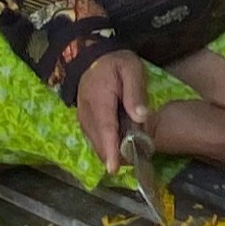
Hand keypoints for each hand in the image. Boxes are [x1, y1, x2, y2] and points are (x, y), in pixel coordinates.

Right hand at [76, 50, 151, 176]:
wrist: (92, 57)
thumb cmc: (115, 63)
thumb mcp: (131, 69)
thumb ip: (135, 92)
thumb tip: (141, 117)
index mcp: (99, 100)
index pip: (105, 129)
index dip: (110, 150)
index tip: (114, 168)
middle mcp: (87, 112)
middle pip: (99, 141)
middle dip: (114, 155)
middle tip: (135, 158)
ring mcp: (83, 118)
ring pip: (96, 143)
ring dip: (111, 151)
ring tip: (131, 153)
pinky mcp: (84, 121)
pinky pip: (95, 138)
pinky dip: (106, 145)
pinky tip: (120, 146)